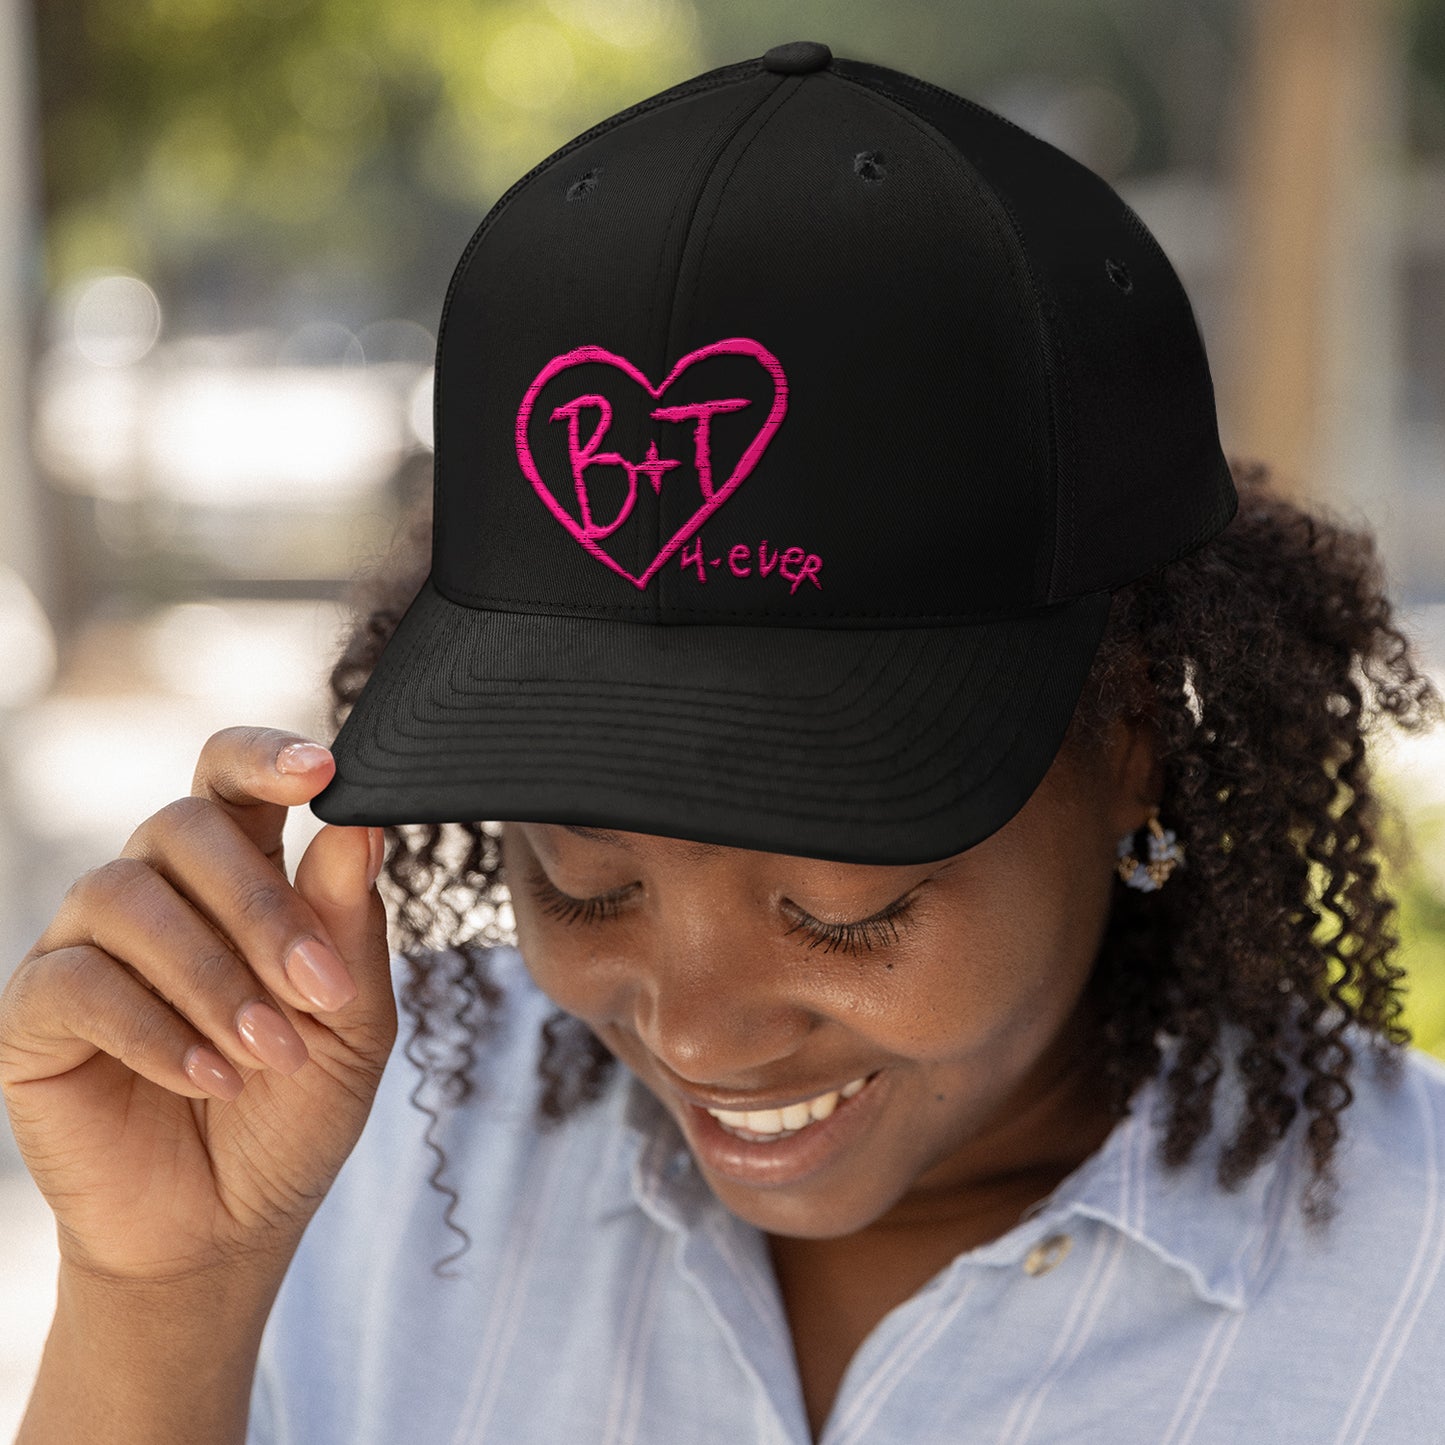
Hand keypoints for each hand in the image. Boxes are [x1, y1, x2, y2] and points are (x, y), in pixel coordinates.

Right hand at [0, 726, 397, 1287]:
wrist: (225, 1225)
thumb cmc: (294, 1106)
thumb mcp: (350, 1020)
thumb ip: (349, 925)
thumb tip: (358, 828)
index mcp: (238, 874)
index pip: (232, 779)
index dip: (268, 757)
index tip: (323, 770)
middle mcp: (156, 890)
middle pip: (182, 826)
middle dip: (261, 908)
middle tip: (319, 992)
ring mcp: (86, 945)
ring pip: (127, 896)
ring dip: (213, 978)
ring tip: (270, 1054)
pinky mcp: (34, 1012)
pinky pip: (78, 984)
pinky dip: (155, 1030)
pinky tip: (209, 1077)